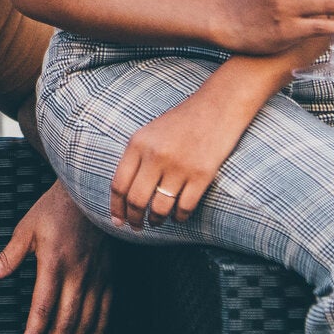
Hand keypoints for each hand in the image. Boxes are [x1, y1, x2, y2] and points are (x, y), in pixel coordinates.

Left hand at [0, 181, 111, 333]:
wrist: (91, 193)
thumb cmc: (54, 208)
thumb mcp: (26, 229)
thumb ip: (7, 257)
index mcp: (53, 263)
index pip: (42, 307)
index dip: (35, 332)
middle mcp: (77, 274)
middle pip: (66, 320)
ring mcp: (95, 276)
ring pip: (87, 320)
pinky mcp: (108, 275)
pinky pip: (106, 309)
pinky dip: (98, 330)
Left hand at [108, 87, 263, 228]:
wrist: (218, 106)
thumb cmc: (182, 121)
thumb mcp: (150, 133)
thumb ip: (136, 158)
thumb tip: (124, 194)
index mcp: (137, 144)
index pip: (119, 184)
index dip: (116, 207)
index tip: (117, 221)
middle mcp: (155, 156)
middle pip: (136, 200)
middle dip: (134, 219)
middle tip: (137, 227)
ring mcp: (179, 166)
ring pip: (160, 207)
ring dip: (157, 220)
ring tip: (158, 221)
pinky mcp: (202, 174)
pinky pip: (185, 207)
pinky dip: (180, 217)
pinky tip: (179, 216)